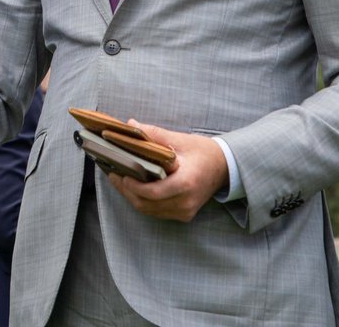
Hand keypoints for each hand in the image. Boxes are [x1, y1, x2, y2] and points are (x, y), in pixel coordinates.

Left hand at [105, 121, 227, 222]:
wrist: (224, 167)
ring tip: (120, 180)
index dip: (133, 186)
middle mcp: (185, 202)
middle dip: (127, 191)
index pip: (153, 192)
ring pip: (149, 210)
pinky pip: (157, 212)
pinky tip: (134, 188)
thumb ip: (154, 134)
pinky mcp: (184, 214)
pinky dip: (144, 201)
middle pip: (147, 204)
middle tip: (113, 175)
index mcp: (186, 183)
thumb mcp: (180, 139)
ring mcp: (185, 211)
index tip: (121, 174)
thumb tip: (130, 125)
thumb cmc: (202, 152)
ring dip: (133, 197)